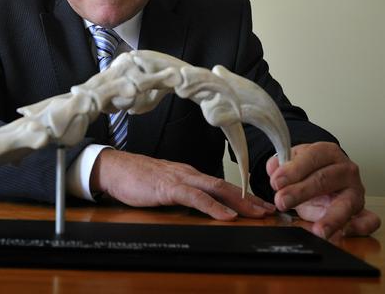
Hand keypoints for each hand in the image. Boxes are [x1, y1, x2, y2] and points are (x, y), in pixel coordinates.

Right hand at [90, 149, 275, 219]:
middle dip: (250, 198)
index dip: (243, 195)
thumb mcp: (164, 185)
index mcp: (188, 173)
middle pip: (226, 185)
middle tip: (270, 210)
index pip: (221, 184)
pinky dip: (214, 206)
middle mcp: (189, 173)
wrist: (113, 168)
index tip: (260, 205)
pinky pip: (196, 197)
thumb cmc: (135, 178)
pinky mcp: (169, 187)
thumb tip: (196, 205)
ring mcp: (180, 178)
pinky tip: (227, 216)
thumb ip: (181, 192)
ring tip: (257, 214)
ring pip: (217, 189)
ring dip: (240, 202)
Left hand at [266, 142, 380, 238]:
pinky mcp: (362, 210)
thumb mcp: (291, 162)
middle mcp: (346, 169)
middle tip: (281, 201)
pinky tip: (344, 233)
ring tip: (318, 231)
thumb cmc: (306, 170)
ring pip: (348, 203)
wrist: (322, 179)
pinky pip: (369, 220)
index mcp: (327, 152)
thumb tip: (273, 170)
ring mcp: (356, 190)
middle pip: (324, 179)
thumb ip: (279, 164)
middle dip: (301, 192)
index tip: (276, 182)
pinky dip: (360, 227)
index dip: (293, 170)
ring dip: (332, 218)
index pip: (312, 157)